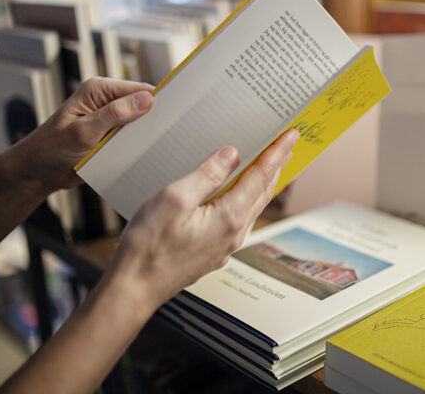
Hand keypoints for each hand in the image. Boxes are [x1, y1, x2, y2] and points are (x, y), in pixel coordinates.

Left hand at [7, 77, 154, 195]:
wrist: (36, 174)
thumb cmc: (50, 149)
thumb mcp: (84, 131)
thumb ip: (115, 114)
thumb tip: (146, 100)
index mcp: (98, 90)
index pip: (138, 89)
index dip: (157, 101)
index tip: (175, 114)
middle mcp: (105, 101)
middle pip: (142, 106)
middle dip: (153, 120)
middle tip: (168, 135)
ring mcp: (108, 120)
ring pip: (139, 125)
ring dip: (145, 136)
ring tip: (159, 147)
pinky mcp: (109, 137)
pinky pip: (132, 140)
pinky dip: (138, 147)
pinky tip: (145, 156)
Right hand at [109, 128, 299, 311]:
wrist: (134, 289)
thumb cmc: (148, 247)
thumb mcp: (174, 199)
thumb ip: (206, 175)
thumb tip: (231, 155)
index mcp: (229, 217)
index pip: (260, 177)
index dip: (276, 153)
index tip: (291, 135)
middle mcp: (233, 234)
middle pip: (262, 192)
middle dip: (276, 166)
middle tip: (287, 145)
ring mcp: (224, 246)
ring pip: (252, 207)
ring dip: (263, 183)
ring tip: (270, 165)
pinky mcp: (213, 252)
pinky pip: (238, 219)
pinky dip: (246, 200)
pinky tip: (239, 195)